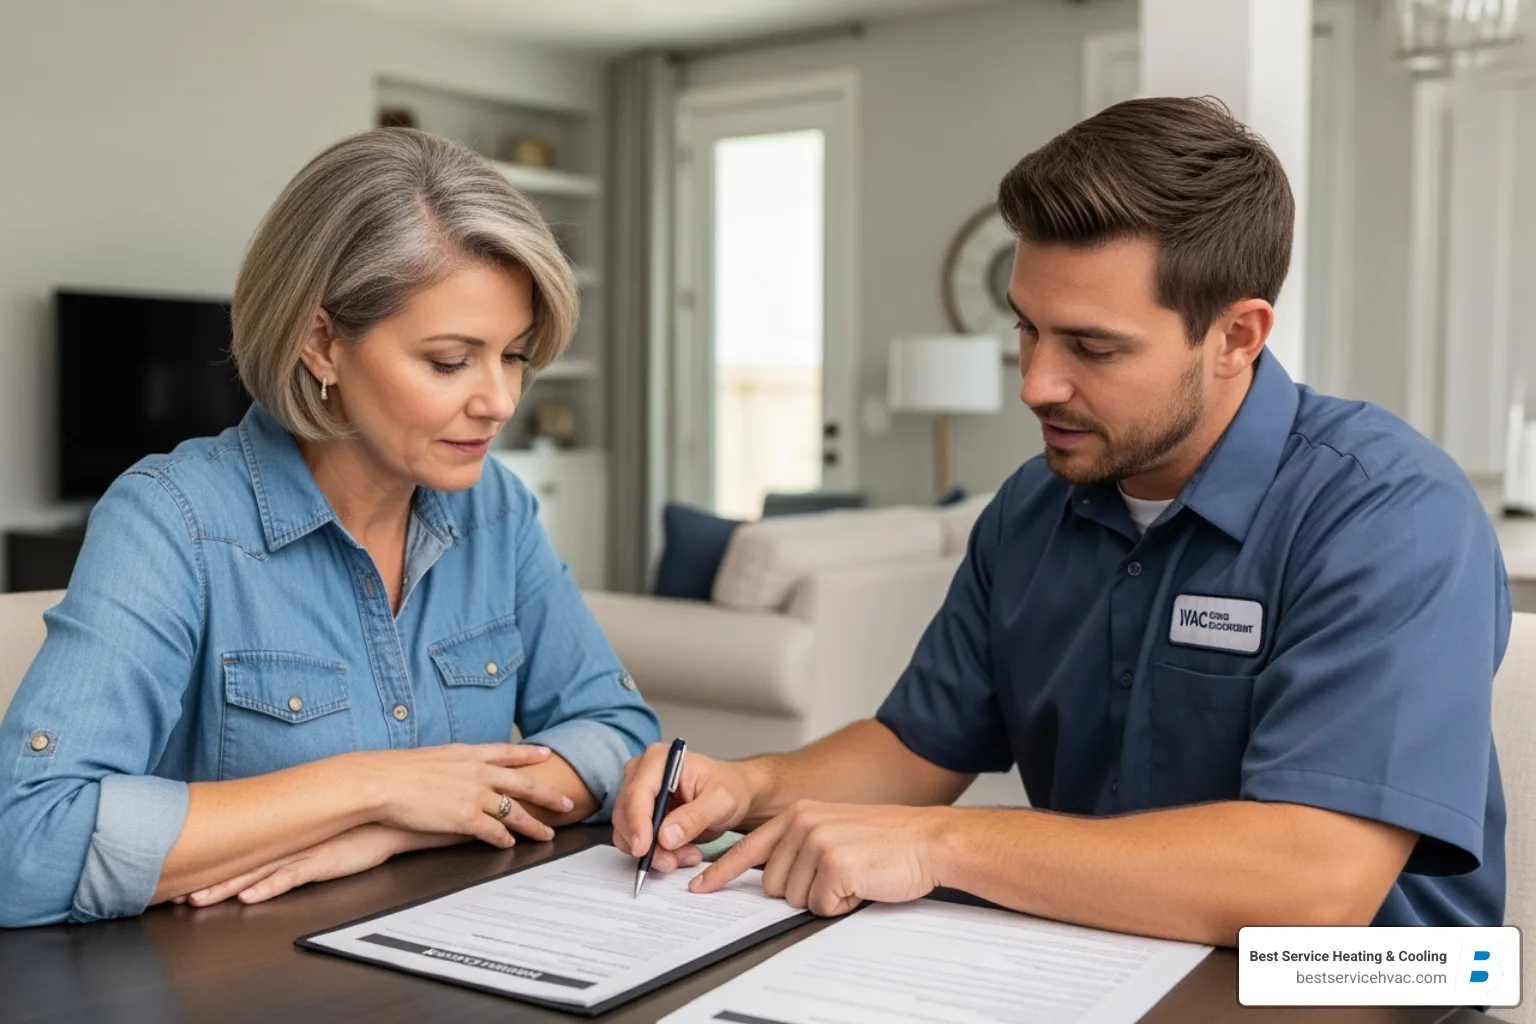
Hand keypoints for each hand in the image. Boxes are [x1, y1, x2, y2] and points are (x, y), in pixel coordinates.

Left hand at [177, 825, 448, 906]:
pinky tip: (249, 896)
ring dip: (227, 887)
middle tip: (174, 892)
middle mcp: (288, 843)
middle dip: (206, 878)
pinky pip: (290, 877)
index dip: (209, 863)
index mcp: (284, 836)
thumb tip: (270, 846)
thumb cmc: (356, 827)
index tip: (180, 872)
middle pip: (239, 863)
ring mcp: (303, 852)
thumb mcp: (318, 834)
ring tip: (198, 899)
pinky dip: (268, 886)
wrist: (390, 817)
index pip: (239, 851)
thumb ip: (295, 838)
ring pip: (256, 872)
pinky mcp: (322, 862)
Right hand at [353, 743, 574, 847]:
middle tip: (567, 803)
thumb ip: (451, 763)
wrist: (383, 782)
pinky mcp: (466, 818)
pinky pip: (494, 831)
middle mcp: (478, 772)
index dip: (530, 754)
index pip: (508, 751)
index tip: (547, 754)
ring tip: (547, 833)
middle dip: (548, 795)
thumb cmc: (398, 770)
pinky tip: (511, 844)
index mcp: (469, 754)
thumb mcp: (432, 757)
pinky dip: (505, 838)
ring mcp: (475, 795)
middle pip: (524, 784)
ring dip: (533, 825)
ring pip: (515, 812)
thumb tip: (454, 768)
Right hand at [611, 744, 759, 871]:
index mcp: (659, 760)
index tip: (643, 849)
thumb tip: (665, 836)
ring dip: (654, 853)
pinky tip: (680, 853)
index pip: (637, 792)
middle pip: (626, 815)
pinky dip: (655, 854)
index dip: (637, 822)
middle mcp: (642, 774)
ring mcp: (639, 795)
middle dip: (648, 844)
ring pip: (628, 833)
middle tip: (673, 861)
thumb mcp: (721, 801)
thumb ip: (694, 817)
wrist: (734, 794)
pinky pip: (636, 841)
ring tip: (687, 855)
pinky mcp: (640, 815)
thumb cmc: (729, 787)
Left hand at [690, 801, 948, 916]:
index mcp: (798, 814)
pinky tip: (860, 885)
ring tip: (852, 877)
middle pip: (772, 885)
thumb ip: (799, 844)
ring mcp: (817, 842)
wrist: (926, 840)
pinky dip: (841, 905)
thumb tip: (771, 878)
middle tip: (835, 876)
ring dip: (824, 898)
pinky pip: (822, 907)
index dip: (721, 872)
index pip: (748, 848)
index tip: (699, 888)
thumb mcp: (833, 829)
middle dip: (802, 891)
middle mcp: (802, 823)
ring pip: (796, 899)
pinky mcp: (835, 864)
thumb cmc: (885, 841)